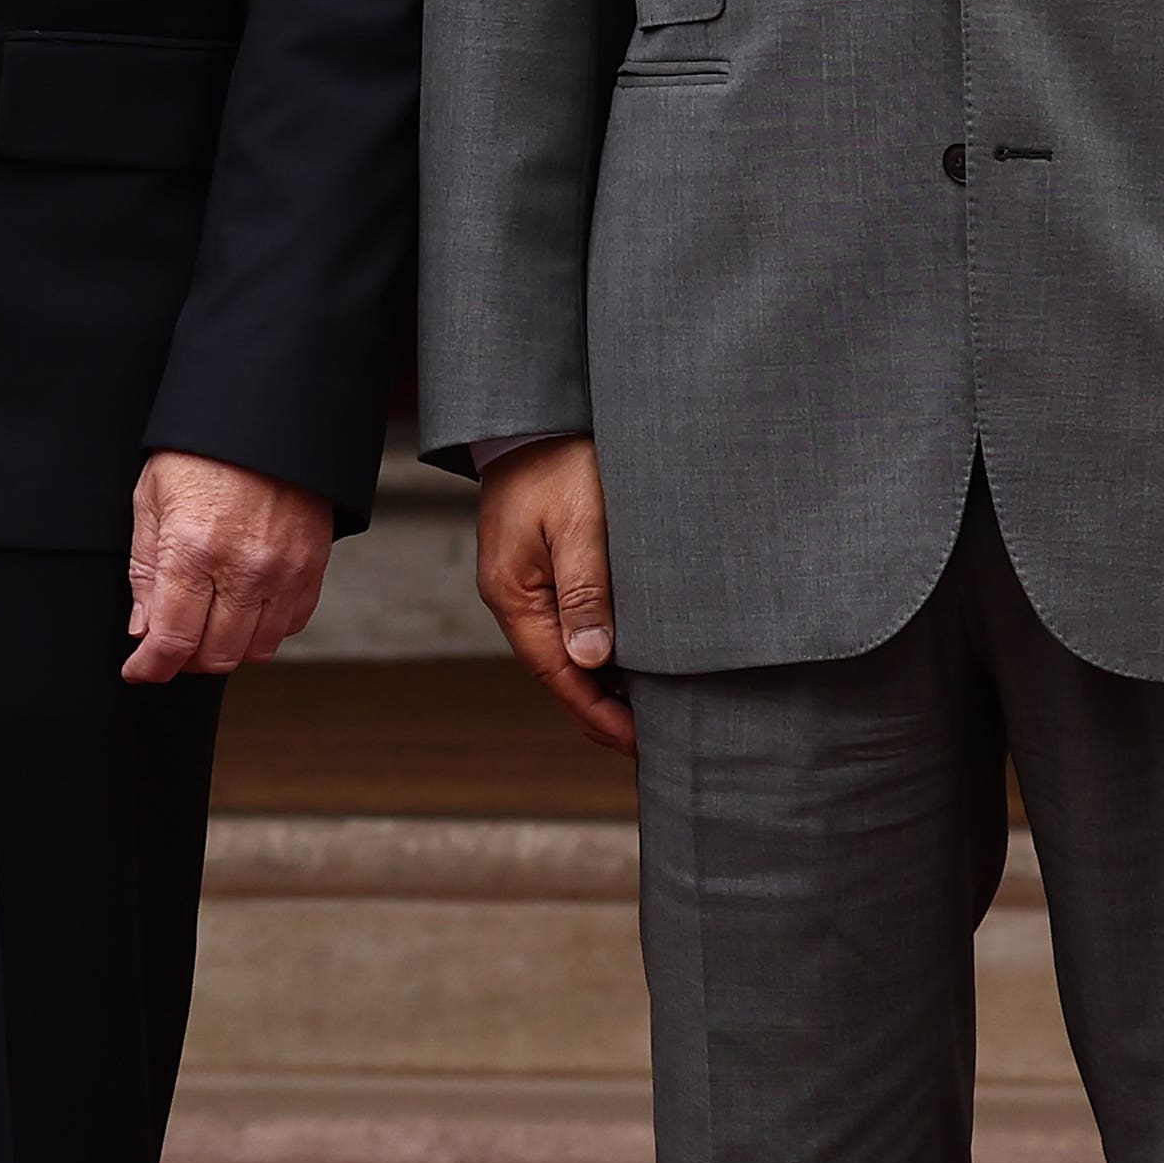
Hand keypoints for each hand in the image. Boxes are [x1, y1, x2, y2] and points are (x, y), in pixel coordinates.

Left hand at [123, 451, 334, 682]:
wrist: (263, 417)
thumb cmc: (199, 452)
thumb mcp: (150, 499)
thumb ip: (144, 571)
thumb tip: (142, 627)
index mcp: (192, 551)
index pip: (172, 640)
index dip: (150, 666)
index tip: (139, 670)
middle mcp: (242, 570)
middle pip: (215, 656)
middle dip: (185, 659)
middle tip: (170, 641)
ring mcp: (283, 572)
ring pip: (256, 650)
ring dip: (226, 647)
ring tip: (207, 623)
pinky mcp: (312, 568)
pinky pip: (291, 625)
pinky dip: (265, 630)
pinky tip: (244, 608)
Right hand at [474, 436, 631, 751]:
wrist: (536, 417)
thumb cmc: (559, 463)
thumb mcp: (580, 526)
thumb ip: (586, 592)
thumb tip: (593, 661)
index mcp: (514, 593)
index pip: (557, 674)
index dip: (598, 714)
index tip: (640, 744)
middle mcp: (513, 596)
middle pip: (557, 673)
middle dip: (600, 713)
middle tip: (650, 745)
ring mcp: (523, 584)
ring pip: (562, 653)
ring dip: (599, 686)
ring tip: (644, 716)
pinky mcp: (540, 569)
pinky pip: (567, 627)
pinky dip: (596, 655)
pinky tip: (626, 664)